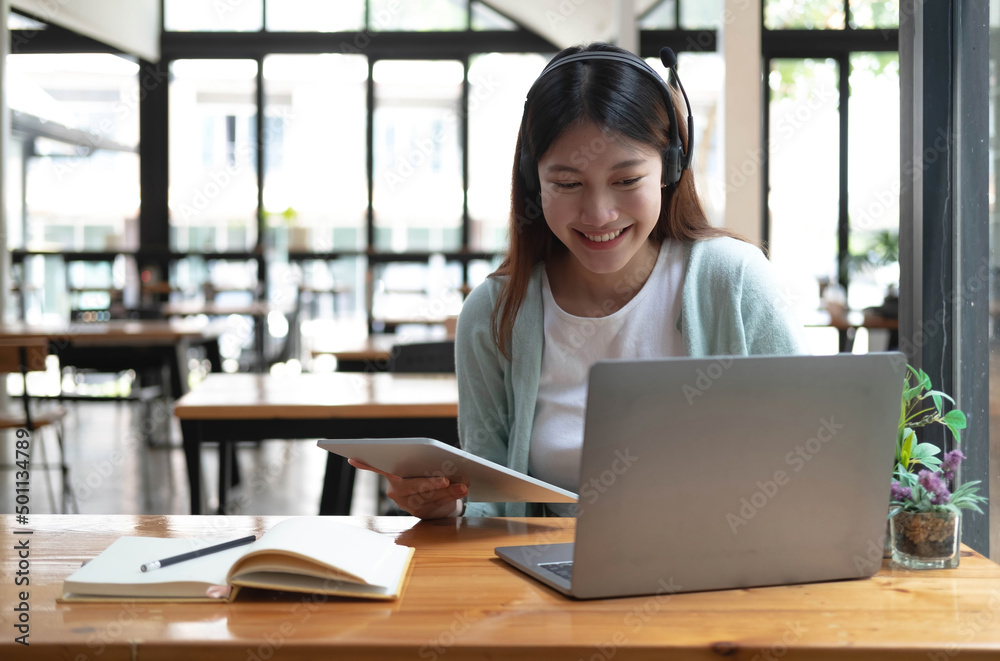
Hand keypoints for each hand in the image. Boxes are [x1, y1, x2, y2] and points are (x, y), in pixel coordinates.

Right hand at [347, 459, 466, 518]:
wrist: (440, 494)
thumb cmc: (430, 472)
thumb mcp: (426, 466)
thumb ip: (426, 464)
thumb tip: (440, 463)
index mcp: (392, 473)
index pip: (378, 467)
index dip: (366, 464)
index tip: (352, 458)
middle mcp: (395, 489)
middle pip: (409, 486)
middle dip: (429, 483)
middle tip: (445, 479)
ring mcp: (407, 503)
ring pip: (426, 497)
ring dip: (447, 491)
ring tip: (463, 485)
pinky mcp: (420, 513)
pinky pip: (435, 506)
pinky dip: (451, 496)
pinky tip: (462, 488)